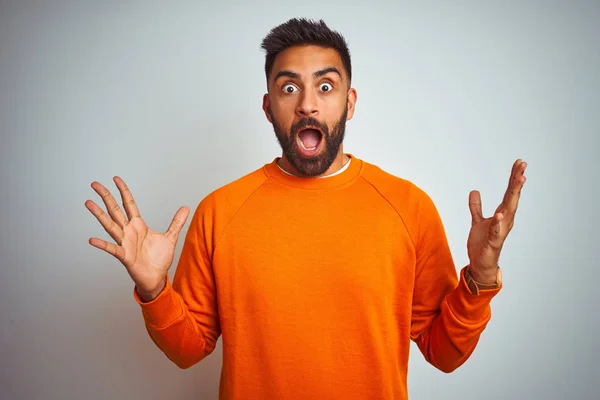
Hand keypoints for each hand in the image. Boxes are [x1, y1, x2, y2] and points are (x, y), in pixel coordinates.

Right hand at [85, 177, 189, 300]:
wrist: (157, 278)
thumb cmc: (159, 259)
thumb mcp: (170, 237)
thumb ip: (177, 222)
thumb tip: (186, 208)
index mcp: (138, 225)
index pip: (129, 204)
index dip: (123, 191)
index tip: (115, 179)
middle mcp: (129, 232)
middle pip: (115, 210)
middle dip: (106, 197)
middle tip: (95, 184)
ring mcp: (125, 243)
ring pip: (110, 225)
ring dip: (99, 215)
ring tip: (88, 203)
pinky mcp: (125, 256)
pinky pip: (112, 249)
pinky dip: (102, 245)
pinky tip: (92, 239)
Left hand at [467, 159, 527, 282]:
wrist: (481, 263)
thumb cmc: (482, 243)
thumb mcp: (477, 221)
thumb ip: (476, 207)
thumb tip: (474, 191)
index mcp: (502, 214)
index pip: (509, 192)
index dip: (513, 178)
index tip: (519, 163)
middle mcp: (505, 220)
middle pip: (512, 197)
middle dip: (517, 181)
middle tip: (523, 165)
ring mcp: (501, 230)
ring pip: (509, 210)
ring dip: (514, 195)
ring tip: (519, 180)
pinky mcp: (494, 242)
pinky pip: (496, 231)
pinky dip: (498, 222)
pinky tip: (500, 214)